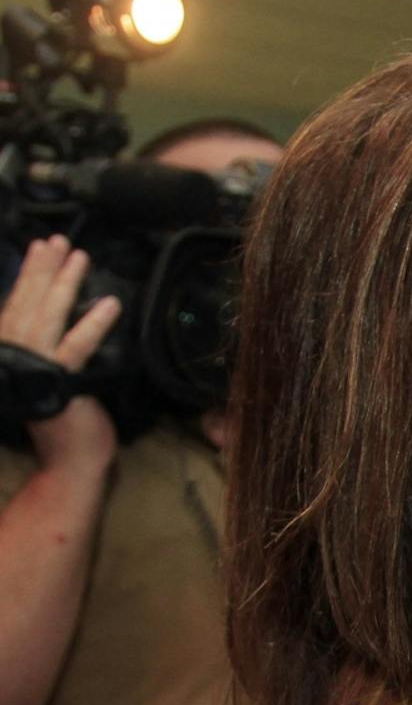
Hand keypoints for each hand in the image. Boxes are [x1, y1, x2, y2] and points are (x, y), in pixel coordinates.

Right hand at [0, 235, 121, 482]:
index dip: (28, 276)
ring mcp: (31, 367)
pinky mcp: (58, 382)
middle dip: (42, 269)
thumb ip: (49, 350)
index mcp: (9, 352)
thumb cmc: (65, 425)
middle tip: (58, 241)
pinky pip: (77, 346)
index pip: (16, 306)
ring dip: (63, 283)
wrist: (69, 463)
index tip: (40, 249)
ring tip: (78, 256)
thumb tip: (60, 321)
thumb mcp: (51, 379)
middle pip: (26, 302)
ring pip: (45, 315)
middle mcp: (12, 355)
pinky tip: (109, 303)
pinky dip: (92, 324)